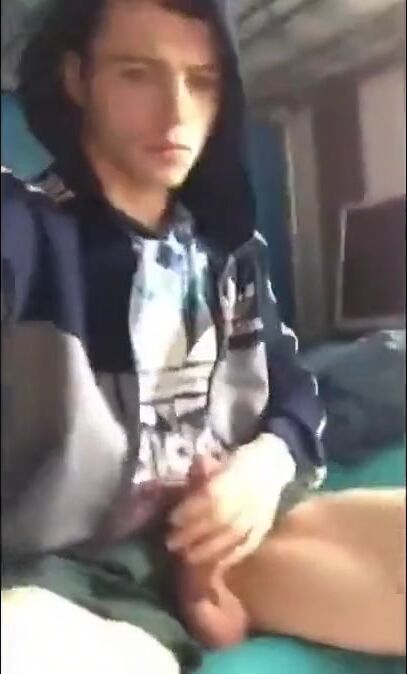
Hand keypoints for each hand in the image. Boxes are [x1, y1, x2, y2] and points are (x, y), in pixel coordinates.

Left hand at [166, 434, 294, 567]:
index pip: (212, 496)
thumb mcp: (222, 460)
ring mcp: (260, 514)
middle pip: (220, 518)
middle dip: (193, 533)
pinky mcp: (265, 528)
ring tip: (186, 556)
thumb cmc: (241, 463)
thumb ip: (205, 469)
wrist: (275, 468)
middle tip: (171, 542)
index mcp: (238, 475)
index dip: (191, 509)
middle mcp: (250, 496)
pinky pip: (248, 545)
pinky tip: (212, 565)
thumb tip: (187, 479)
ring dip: (207, 549)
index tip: (172, 518)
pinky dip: (229, 557)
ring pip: (233, 535)